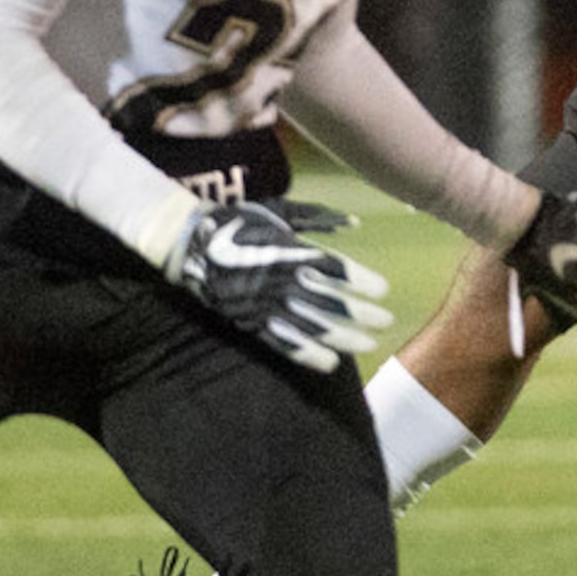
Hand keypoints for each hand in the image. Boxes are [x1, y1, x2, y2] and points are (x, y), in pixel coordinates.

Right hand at [167, 200, 393, 373]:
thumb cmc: (240, 221)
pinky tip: (330, 364)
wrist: (189, 242)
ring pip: (311, 326)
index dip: (360, 282)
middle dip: (361, 314)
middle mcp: (282, 280)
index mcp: (291, 250)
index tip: (383, 290)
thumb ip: (318, 217)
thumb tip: (355, 223)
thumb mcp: (279, 211)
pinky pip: (282, 343)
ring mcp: (265, 304)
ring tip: (369, 345)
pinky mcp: (250, 322)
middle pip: (329, 301)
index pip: (334, 269)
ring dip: (343, 338)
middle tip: (386, 321)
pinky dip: (307, 354)